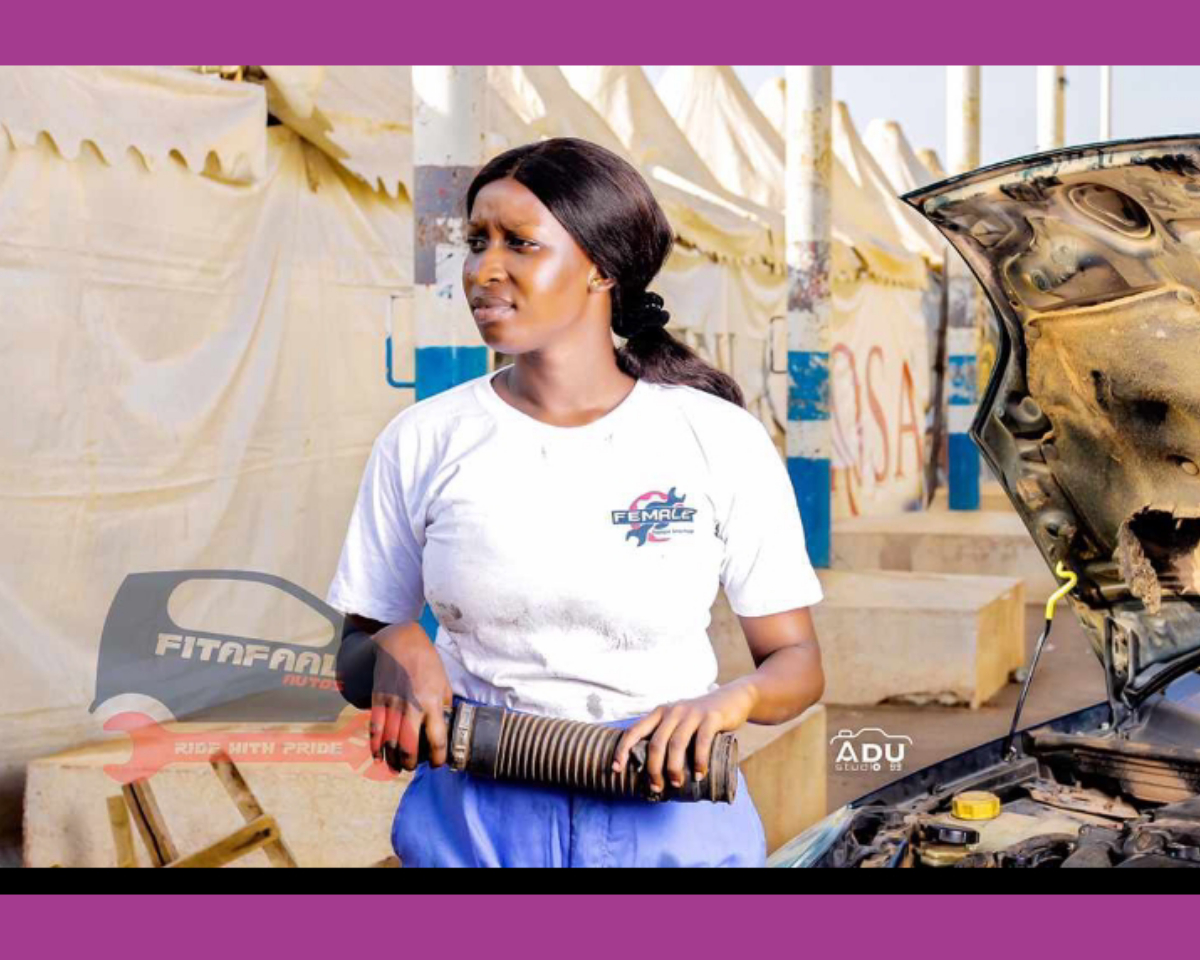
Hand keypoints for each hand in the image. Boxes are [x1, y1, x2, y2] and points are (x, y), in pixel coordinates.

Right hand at [369, 622, 452, 771]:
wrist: (400, 642)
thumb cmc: (427, 663)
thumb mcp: (444, 683)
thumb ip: (444, 706)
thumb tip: (444, 726)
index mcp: (432, 702)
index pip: (437, 739)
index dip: (438, 757)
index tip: (438, 763)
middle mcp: (412, 705)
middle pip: (408, 746)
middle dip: (410, 763)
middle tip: (412, 767)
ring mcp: (392, 703)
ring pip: (389, 741)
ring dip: (392, 759)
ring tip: (396, 768)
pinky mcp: (378, 699)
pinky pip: (375, 728)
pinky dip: (375, 746)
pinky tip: (378, 756)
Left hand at [610, 681, 757, 793]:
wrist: (731, 699)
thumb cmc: (700, 719)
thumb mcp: (679, 722)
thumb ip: (666, 737)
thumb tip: (652, 771)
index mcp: (659, 713)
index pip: (634, 731)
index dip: (622, 750)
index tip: (616, 769)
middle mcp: (672, 711)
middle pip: (656, 744)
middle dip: (653, 770)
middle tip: (657, 788)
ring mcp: (692, 713)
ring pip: (676, 744)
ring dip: (674, 768)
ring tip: (677, 784)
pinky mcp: (711, 718)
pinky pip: (701, 741)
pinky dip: (699, 761)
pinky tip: (699, 774)